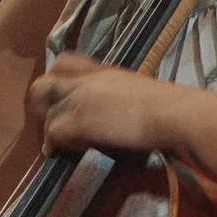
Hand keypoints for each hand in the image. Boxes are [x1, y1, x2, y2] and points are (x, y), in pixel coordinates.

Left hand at [28, 55, 190, 161]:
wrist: (174, 114)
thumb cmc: (170, 107)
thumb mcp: (140, 93)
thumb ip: (121, 98)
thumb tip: (118, 116)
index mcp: (103, 71)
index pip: (63, 62)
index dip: (55, 79)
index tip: (62, 97)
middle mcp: (88, 81)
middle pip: (43, 84)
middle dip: (42, 105)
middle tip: (53, 123)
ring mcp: (81, 99)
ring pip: (46, 112)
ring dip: (50, 131)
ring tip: (61, 146)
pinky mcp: (80, 120)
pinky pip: (54, 132)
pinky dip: (57, 145)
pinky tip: (68, 154)